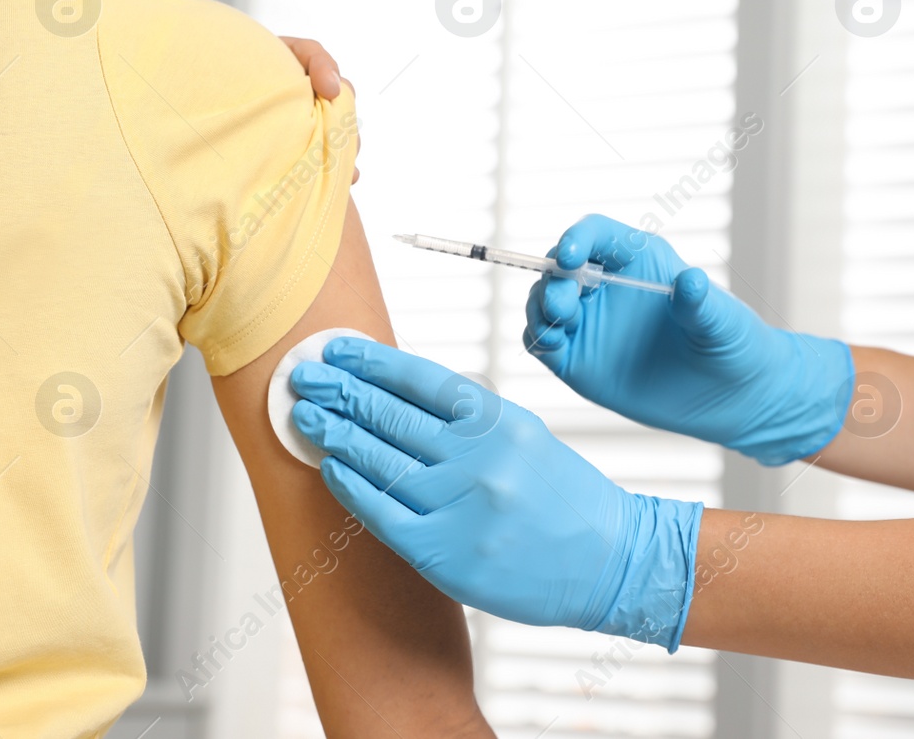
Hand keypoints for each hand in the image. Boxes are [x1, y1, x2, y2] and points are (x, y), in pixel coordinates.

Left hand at [188, 0, 360, 181]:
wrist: (202, 126)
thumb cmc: (211, 79)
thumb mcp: (208, 50)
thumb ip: (205, 17)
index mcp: (280, 58)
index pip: (311, 53)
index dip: (324, 66)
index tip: (328, 87)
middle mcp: (300, 86)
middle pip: (337, 90)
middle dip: (345, 106)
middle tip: (341, 119)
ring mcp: (308, 117)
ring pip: (340, 123)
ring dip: (349, 139)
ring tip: (349, 156)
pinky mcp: (308, 146)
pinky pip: (335, 154)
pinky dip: (345, 166)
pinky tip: (350, 177)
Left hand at [290, 338, 702, 647]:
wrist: (609, 562)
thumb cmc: (564, 497)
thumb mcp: (526, 436)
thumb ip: (469, 420)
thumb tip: (396, 397)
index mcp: (501, 420)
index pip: (422, 380)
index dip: (372, 363)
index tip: (337, 351)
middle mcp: (480, 457)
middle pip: (392, 416)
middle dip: (341, 393)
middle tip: (304, 378)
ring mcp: (461, 506)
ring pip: (380, 461)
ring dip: (336, 435)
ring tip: (305, 415)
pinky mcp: (446, 554)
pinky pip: (384, 514)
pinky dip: (353, 488)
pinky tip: (333, 468)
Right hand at [523, 215, 855, 465]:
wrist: (734, 396)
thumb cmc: (734, 344)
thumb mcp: (723, 324)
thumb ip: (701, 305)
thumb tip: (690, 280)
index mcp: (637, 260)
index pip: (595, 235)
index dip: (577, 239)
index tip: (570, 256)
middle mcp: (606, 286)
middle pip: (560, 267)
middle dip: (553, 279)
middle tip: (564, 305)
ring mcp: (590, 322)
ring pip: (545, 301)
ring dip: (539, 307)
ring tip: (557, 327)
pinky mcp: (579, 360)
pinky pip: (544, 341)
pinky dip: (538, 337)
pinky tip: (552, 345)